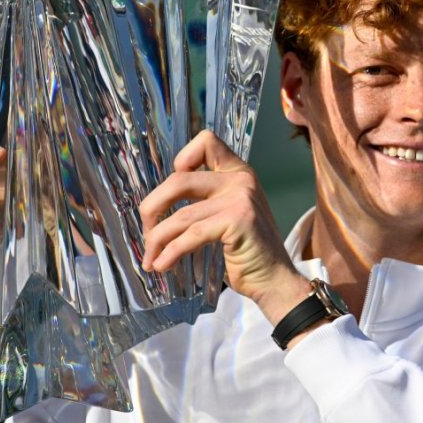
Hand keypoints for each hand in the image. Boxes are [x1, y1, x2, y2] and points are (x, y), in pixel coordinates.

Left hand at [139, 130, 310, 324]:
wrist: (274, 281)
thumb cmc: (248, 252)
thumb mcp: (230, 214)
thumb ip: (206, 200)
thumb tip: (157, 206)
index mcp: (239, 173)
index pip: (206, 141)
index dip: (182, 159)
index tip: (173, 192)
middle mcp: (241, 180)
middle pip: (179, 180)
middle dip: (152, 208)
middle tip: (147, 233)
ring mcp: (240, 199)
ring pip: (180, 216)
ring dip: (157, 240)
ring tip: (151, 259)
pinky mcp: (237, 221)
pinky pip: (190, 236)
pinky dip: (170, 253)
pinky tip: (162, 265)